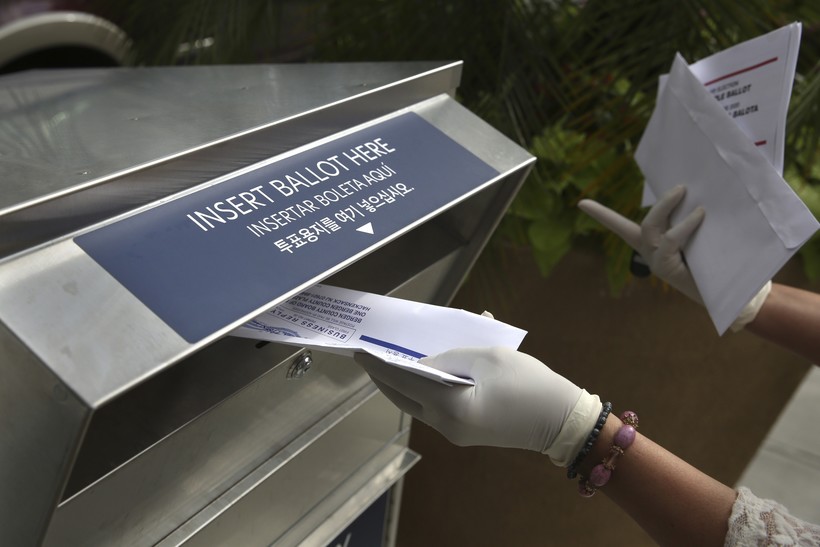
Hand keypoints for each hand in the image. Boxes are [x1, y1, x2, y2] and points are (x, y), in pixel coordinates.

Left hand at [355, 347, 600, 465]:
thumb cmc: (528, 383)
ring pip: (417, 405)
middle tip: (369, 359)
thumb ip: (450, 358)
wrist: (562, 421)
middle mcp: (445, 425)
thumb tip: (423, 364)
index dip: (379, 365)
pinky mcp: (465, 433)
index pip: (403, 381)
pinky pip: (435, 409)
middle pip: (403, 399)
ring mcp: (455, 433)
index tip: (359, 353)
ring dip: (403, 385)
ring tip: (391, 363)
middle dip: (384, 378)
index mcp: (450, 406)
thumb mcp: (487, 358)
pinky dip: (424, 391)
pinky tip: (423, 374)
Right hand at [578, 185, 704, 301]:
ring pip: (651, 228)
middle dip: (660, 203)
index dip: (601, 215)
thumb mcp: (697, 240)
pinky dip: (684, 225)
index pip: (620, 227)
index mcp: (650, 246)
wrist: (725, 297)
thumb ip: (690, 224)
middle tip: (681, 187)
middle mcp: (649, 254)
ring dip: (666, 207)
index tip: (581, 203)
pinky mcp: (665, 269)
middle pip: (644, 224)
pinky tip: (700, 215)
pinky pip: (670, 240)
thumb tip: (696, 198)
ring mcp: (656, 262)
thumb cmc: (713, 266)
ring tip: (685, 193)